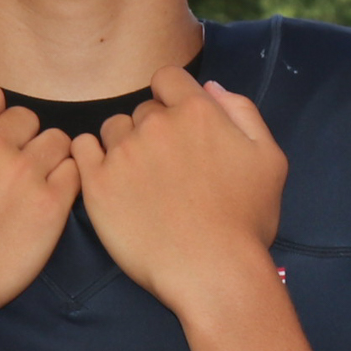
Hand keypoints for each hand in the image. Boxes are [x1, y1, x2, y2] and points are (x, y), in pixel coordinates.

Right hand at [0, 86, 78, 339]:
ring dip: (46, 156)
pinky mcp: (50, 206)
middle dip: (18, 138)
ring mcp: (24, 174)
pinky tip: (47, 200)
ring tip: (31, 185)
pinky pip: (74, 172)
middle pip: (25, 117)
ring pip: (56, 140)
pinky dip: (66, 180)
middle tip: (7, 171)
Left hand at [71, 67, 285, 315]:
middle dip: (153, 130)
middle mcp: (156, 124)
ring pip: (113, 129)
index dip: (172, 98)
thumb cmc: (246, 221)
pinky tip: (107, 177)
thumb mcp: (268, 158)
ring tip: (140, 182)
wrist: (213, 272)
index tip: (178, 129)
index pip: (167, 78)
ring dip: (124, 145)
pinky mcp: (97, 184)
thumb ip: (241, 111)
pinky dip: (91, 157)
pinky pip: (82, 150)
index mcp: (197, 112)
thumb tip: (208, 88)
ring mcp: (123, 153)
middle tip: (167, 169)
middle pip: (143, 109)